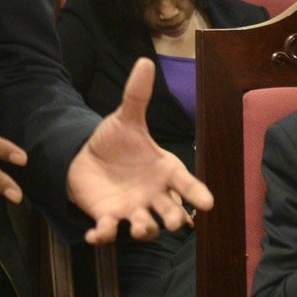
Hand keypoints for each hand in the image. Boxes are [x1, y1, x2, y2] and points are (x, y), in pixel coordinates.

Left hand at [68, 59, 215, 246]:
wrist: (87, 157)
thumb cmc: (116, 141)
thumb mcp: (125, 118)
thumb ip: (136, 95)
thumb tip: (144, 61)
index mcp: (164, 170)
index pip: (186, 183)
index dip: (197, 194)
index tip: (208, 203)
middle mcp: (153, 194)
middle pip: (171, 212)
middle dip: (174, 219)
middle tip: (175, 221)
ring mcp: (132, 209)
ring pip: (145, 226)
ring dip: (145, 229)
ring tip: (139, 226)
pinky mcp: (109, 217)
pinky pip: (109, 231)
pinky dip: (103, 235)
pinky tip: (94, 234)